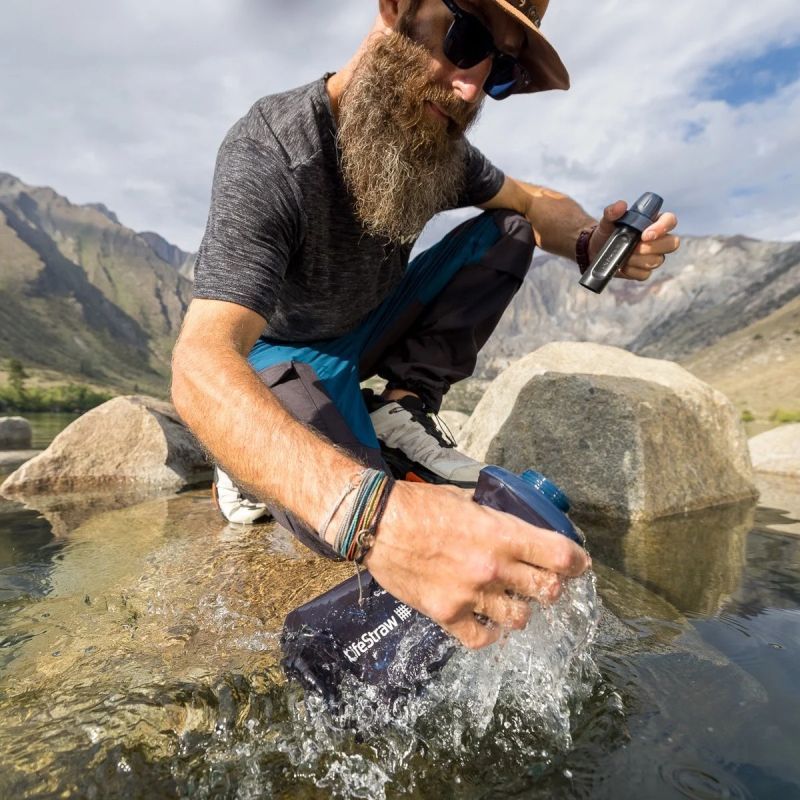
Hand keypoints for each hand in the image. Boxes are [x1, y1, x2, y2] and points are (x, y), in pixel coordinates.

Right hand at [363, 481, 591, 648]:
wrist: (376, 524)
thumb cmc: (420, 505)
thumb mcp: (466, 501)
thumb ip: (495, 519)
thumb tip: (516, 527)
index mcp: (502, 534)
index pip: (560, 555)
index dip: (577, 562)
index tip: (579, 565)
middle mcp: (493, 568)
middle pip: (548, 591)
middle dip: (552, 587)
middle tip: (545, 583)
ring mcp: (471, 595)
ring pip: (520, 619)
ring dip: (520, 610)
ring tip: (510, 602)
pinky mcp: (448, 615)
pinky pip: (483, 639)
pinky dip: (489, 633)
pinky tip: (485, 622)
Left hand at [590, 200, 679, 281]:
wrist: (596, 249)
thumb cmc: (607, 231)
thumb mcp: (607, 220)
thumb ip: (612, 211)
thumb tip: (621, 205)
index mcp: (654, 222)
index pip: (670, 221)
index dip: (662, 228)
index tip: (644, 235)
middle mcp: (659, 239)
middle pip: (672, 243)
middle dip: (652, 247)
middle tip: (634, 248)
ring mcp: (654, 256)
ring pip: (658, 260)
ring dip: (638, 259)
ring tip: (624, 255)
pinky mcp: (645, 270)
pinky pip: (645, 274)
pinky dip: (632, 271)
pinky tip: (623, 265)